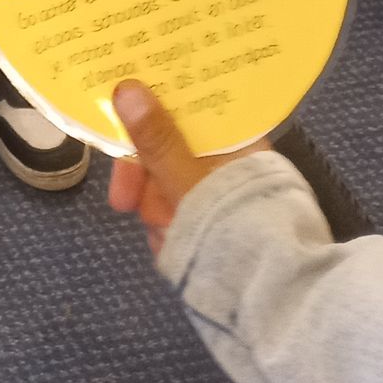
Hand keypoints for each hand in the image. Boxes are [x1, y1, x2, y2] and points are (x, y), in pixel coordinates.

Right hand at [108, 80, 264, 257]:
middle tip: (121, 202)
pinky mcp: (213, 221)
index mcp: (234, 138)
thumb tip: (127, 89)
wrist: (266, 294)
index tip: (117, 123)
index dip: (149, 111)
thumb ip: (157, 140)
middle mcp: (228, 161)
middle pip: (169, 149)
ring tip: (164, 235)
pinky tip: (171, 246)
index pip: (186, 108)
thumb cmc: (233, 227)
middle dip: (145, 179)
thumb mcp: (189, 182)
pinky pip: (176, 213)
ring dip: (154, 209)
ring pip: (166, 185)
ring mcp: (220, 192)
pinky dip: (167, 228)